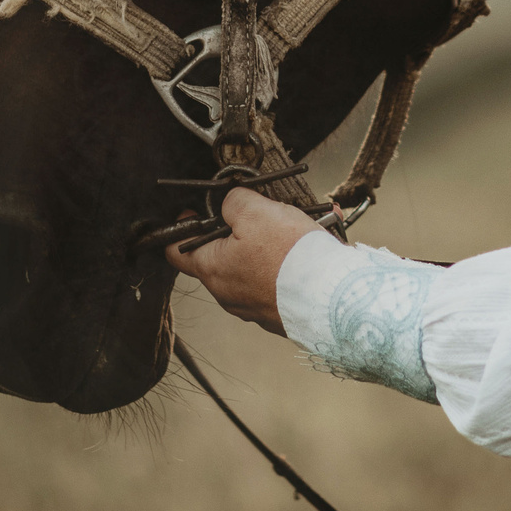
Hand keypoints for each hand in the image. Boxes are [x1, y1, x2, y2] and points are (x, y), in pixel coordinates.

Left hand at [163, 187, 319, 333]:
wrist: (332, 299)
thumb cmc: (290, 257)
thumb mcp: (255, 211)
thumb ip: (234, 202)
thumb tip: (230, 203)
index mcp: (213, 269)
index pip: (177, 250)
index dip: (184, 227)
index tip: (193, 212)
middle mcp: (228, 293)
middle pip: (223, 253)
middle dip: (241, 228)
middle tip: (261, 210)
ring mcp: (255, 304)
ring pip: (256, 262)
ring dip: (275, 240)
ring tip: (302, 221)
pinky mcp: (280, 309)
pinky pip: (281, 276)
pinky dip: (295, 257)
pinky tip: (318, 238)